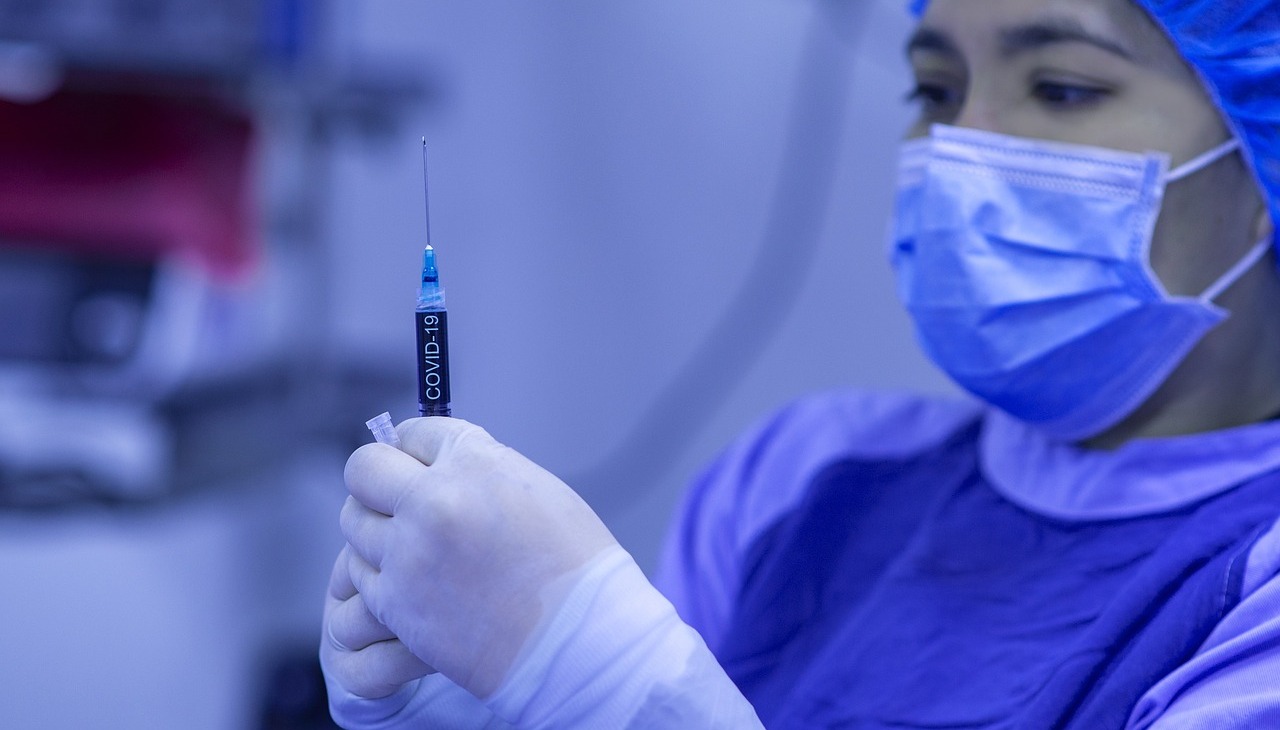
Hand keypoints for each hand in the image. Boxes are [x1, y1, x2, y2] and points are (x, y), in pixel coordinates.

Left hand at [339, 417, 618, 697]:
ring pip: (353, 521)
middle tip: (397, 495)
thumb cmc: (573, 566)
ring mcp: (408, 555)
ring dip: (376, 527)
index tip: (419, 461)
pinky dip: (379, 572)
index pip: (415, 433)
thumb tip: (437, 463)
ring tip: (412, 543)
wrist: (578, 642)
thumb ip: (480, 468)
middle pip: (364, 469)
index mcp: (474, 464)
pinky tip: (412, 578)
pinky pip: (359, 572)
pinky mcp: (395, 603)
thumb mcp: (536, 488)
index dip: (417, 447)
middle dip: (378, 478)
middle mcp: (432, 502)